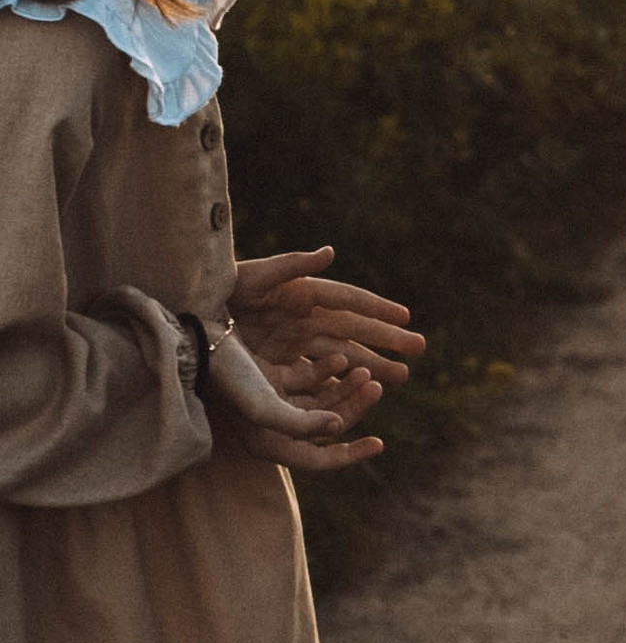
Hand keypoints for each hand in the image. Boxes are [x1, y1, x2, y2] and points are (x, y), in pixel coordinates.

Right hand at [207, 327, 389, 472]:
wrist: (199, 344)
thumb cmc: (228, 379)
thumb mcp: (264, 406)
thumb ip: (301, 423)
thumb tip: (336, 428)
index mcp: (268, 443)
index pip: (317, 459)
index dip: (349, 454)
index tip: (379, 443)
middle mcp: (271, 427)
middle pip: (324, 425)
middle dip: (352, 408)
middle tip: (376, 386)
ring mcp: (272, 401)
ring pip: (320, 400)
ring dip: (344, 388)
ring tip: (365, 372)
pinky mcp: (270, 377)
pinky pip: (307, 379)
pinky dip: (324, 371)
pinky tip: (339, 360)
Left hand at [228, 246, 422, 399]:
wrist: (188, 317)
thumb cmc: (220, 290)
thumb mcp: (253, 275)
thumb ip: (291, 265)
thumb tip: (330, 252)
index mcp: (303, 293)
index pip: (349, 299)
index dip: (378, 308)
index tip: (406, 317)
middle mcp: (304, 317)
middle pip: (353, 330)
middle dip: (387, 341)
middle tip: (419, 349)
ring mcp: (293, 342)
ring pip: (343, 355)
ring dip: (372, 365)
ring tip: (401, 375)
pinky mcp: (280, 365)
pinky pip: (319, 373)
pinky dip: (341, 381)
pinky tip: (360, 389)